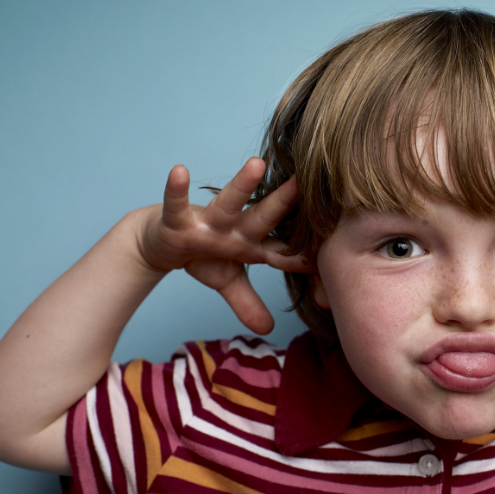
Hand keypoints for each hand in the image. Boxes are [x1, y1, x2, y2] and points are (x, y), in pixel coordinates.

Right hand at [138, 158, 309, 333]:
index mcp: (250, 243)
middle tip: (310, 182)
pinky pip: (177, 205)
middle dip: (286, 202)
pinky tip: (179, 171)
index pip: (283, 251)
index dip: (305, 255)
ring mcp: (207, 222)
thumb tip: (267, 329)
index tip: (334, 250)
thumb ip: (248, 303)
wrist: (161, 240)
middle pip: (264, 218)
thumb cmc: (202, 254)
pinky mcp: (177, 220)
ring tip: (258, 164)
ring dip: (243, 185)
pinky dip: (176, 191)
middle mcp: (233, 229)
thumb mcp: (226, 282)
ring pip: (228, 203)